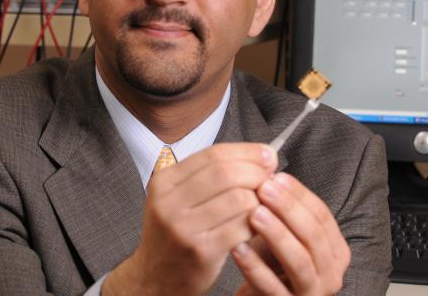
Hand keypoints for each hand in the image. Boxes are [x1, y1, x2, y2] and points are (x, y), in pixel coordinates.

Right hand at [103, 143, 277, 295]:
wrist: (157, 276)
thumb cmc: (176, 233)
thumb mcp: (178, 197)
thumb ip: (210, 175)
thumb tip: (261, 156)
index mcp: (164, 181)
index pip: (213, 155)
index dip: (247, 152)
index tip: (268, 155)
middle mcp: (169, 202)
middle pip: (226, 173)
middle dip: (257, 173)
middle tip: (271, 179)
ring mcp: (183, 228)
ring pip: (238, 199)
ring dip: (259, 200)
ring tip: (263, 205)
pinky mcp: (201, 251)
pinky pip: (241, 227)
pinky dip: (256, 223)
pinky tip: (256, 226)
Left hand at [231, 172, 350, 295]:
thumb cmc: (271, 265)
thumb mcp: (281, 234)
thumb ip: (281, 209)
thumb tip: (267, 171)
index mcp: (334, 251)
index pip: (322, 216)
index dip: (299, 195)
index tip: (276, 176)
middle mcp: (330, 274)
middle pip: (314, 235)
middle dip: (288, 209)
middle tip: (263, 188)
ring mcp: (311, 293)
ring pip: (299, 261)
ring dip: (277, 234)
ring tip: (254, 213)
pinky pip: (272, 287)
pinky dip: (255, 267)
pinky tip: (238, 248)